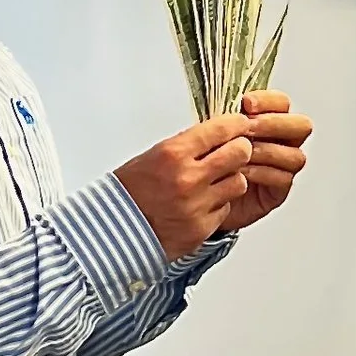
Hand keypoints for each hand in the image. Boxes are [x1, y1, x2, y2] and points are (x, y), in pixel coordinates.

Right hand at [115, 117, 251, 260]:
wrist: (114, 232)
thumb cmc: (130, 192)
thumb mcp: (153, 157)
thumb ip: (186, 146)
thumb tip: (217, 134)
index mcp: (172, 154)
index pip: (219, 129)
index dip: (235, 124)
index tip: (241, 123)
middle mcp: (187, 178)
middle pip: (239, 153)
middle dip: (241, 149)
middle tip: (238, 150)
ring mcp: (197, 205)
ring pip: (238, 183)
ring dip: (231, 180)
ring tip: (217, 181)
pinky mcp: (202, 228)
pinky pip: (226, 209)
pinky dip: (218, 205)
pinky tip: (203, 203)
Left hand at [218, 91, 310, 231]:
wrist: (200, 195)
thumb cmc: (207, 160)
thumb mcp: (213, 132)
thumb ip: (227, 117)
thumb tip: (230, 104)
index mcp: (268, 119)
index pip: (282, 103)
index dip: (269, 101)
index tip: (247, 103)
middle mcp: (282, 141)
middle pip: (301, 126)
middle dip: (273, 124)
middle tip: (249, 127)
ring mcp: (284, 166)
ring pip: (295, 155)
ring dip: (267, 151)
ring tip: (242, 153)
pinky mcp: (279, 190)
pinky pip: (283, 178)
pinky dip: (262, 173)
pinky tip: (242, 172)